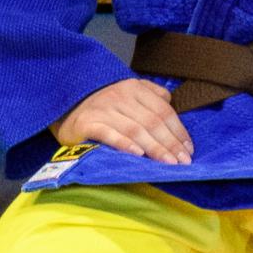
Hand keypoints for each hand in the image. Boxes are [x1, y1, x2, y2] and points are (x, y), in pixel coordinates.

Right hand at [56, 76, 191, 164]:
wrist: (64, 107)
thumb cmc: (102, 105)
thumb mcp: (127, 93)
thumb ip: (150, 94)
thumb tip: (171, 101)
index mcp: (134, 88)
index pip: (163, 111)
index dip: (178, 131)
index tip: (188, 149)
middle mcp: (120, 96)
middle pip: (152, 121)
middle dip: (170, 143)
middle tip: (183, 161)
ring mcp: (104, 109)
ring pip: (136, 129)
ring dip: (155, 148)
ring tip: (168, 163)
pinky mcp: (88, 123)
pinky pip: (110, 134)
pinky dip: (125, 144)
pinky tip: (138, 154)